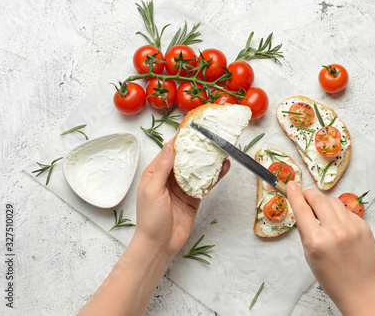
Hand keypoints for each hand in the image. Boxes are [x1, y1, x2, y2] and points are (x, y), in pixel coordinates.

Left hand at [135, 139, 229, 260]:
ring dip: (209, 160)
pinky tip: (223, 167)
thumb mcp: (153, 190)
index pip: (169, 151)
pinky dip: (215, 176)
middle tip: (211, 136)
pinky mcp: (194, 198)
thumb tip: (170, 146)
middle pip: (186, 158)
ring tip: (221, 148)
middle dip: (198, 148)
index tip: (192, 129)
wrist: (159, 245)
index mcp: (155, 173)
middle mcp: (169, 178)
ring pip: (197, 169)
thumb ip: (162, 168)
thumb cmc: (150, 219)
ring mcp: (183, 188)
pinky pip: (205, 184)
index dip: (181, 140)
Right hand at [286, 181, 374, 315]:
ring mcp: (352, 228)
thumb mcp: (309, 255)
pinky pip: (347, 211)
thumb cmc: (331, 277)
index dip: (294, 194)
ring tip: (324, 216)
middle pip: (318, 198)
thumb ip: (306, 230)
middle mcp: (334, 231)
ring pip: (334, 201)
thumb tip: (302, 208)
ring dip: (325, 204)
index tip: (291, 185)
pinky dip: (339, 214)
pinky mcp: (364, 227)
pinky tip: (339, 227)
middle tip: (305, 195)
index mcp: (316, 241)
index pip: (301, 209)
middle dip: (309, 194)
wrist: (359, 289)